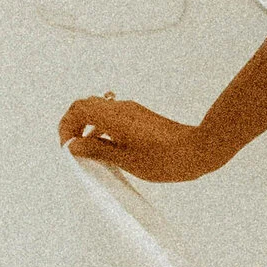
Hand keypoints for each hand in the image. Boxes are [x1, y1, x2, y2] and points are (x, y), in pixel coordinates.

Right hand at [58, 92, 221, 180]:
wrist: (199, 149)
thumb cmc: (164, 158)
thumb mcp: (126, 159)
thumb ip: (97, 151)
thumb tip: (74, 146)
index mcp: (114, 116)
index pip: (78, 108)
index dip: (67, 126)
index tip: (68, 148)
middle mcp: (121, 108)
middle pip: (87, 106)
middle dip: (75, 125)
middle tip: (74, 149)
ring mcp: (132, 111)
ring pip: (100, 112)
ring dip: (89, 128)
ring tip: (90, 152)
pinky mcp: (141, 118)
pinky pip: (114, 118)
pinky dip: (104, 130)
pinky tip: (109, 149)